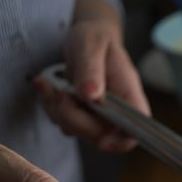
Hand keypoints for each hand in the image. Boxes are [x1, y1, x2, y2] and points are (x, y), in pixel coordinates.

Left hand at [33, 0, 149, 152]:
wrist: (87, 38)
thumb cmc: (96, 39)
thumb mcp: (92, 46)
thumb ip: (92, 70)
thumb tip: (90, 95)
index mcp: (130, 97)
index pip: (135, 131)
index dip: (121, 142)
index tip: (101, 141)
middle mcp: (118, 113)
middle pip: (100, 136)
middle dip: (72, 118)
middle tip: (58, 91)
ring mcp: (99, 117)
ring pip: (76, 130)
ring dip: (56, 110)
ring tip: (49, 83)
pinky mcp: (82, 116)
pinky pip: (62, 122)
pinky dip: (50, 106)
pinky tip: (47, 85)